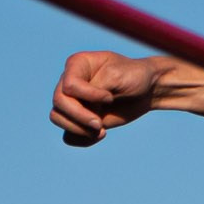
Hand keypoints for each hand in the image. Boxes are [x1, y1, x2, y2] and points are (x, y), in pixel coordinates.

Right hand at [51, 50, 175, 145]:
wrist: (146, 90)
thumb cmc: (133, 76)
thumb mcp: (118, 76)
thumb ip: (97, 87)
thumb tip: (83, 108)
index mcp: (77, 64)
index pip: (69, 85)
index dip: (88, 96)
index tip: (109, 97)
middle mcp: (69, 81)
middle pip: (59, 103)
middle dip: (79, 117)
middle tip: (99, 124)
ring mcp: (73, 101)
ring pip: (57, 118)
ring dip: (78, 129)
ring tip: (101, 131)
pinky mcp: (79, 119)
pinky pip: (68, 135)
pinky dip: (81, 140)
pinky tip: (101, 135)